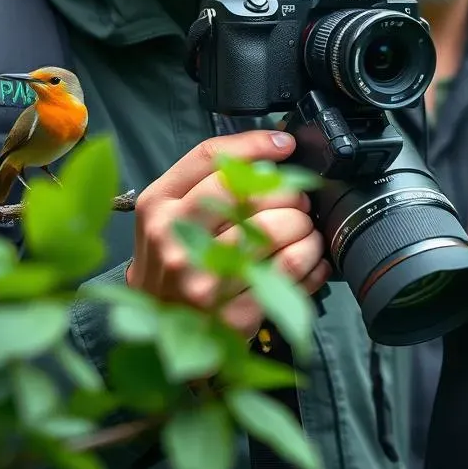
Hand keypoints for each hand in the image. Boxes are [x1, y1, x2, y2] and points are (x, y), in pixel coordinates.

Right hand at [128, 130, 330, 338]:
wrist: (156, 323)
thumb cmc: (171, 255)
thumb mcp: (169, 208)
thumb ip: (209, 176)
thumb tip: (273, 147)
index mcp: (160, 206)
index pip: (212, 159)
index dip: (256, 145)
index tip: (284, 145)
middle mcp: (178, 241)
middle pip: (252, 195)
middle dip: (288, 193)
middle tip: (296, 201)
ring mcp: (205, 280)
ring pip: (277, 231)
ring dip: (304, 225)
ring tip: (304, 228)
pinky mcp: (233, 312)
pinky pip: (290, 271)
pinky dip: (311, 258)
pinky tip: (311, 255)